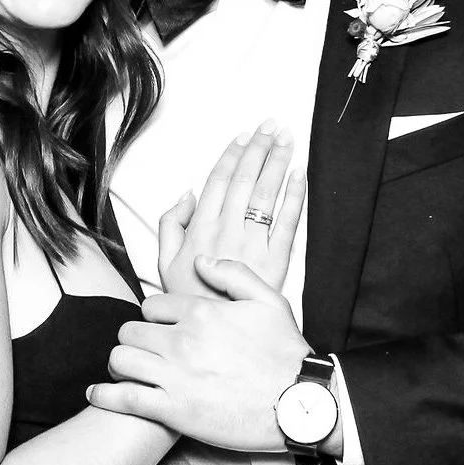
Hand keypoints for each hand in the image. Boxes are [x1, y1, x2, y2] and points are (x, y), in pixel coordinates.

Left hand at [88, 257, 311, 449]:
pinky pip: (123, 398)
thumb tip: (200, 261)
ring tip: (126, 369)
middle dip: (133, 339)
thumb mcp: (269, 300)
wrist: (300, 404)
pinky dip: (105, 395)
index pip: (152, 305)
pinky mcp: (173, 411)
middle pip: (130, 331)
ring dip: (120, 363)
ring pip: (121, 359)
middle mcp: (183, 341)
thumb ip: (232, 273)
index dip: (152, 316)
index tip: (159, 327)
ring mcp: (175, 376)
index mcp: (201, 312)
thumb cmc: (286, 353)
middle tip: (141, 349)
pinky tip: (97, 393)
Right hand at [158, 121, 305, 297]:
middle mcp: (228, 231)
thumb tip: (185, 194)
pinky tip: (300, 175)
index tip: (242, 136)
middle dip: (259, 148)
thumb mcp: (163, 263)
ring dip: (278, 162)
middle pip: (246, 180)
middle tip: (270, 126)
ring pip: (267, 194)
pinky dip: (295, 196)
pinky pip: (288, 222)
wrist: (214, 338)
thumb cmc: (188, 302)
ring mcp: (253, 245)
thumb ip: (170, 224)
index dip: (232, 155)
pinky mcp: (276, 262)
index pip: (219, 180)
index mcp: (201, 228)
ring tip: (286, 139)